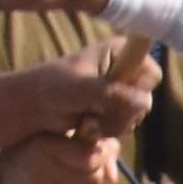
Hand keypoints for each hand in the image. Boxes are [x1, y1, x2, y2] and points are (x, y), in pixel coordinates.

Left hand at [0, 43, 155, 150]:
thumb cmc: (50, 90)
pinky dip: (107, 132)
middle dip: (119, 114)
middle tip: (91, 114)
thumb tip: (144, 103)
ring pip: (135, 117)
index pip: (151, 74)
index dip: (136, 90)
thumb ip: (112, 94)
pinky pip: (125, 127)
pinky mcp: (112, 110)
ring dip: (111, 126)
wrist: (31, 108)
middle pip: (145, 100)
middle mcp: (123, 68)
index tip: (110, 95)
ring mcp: (119, 91)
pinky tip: (87, 129)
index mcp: (119, 51)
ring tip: (84, 121)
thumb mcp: (81, 90)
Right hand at [0, 130, 125, 183]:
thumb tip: (113, 178)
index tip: (96, 148)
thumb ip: (97, 145)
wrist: (2, 168)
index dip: (100, 153)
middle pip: (92, 177)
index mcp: (46, 145)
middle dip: (94, 170)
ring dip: (84, 183)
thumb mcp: (63, 131)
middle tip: (83, 163)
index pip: (90, 157)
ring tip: (68, 172)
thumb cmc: (39, 142)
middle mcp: (42, 169)